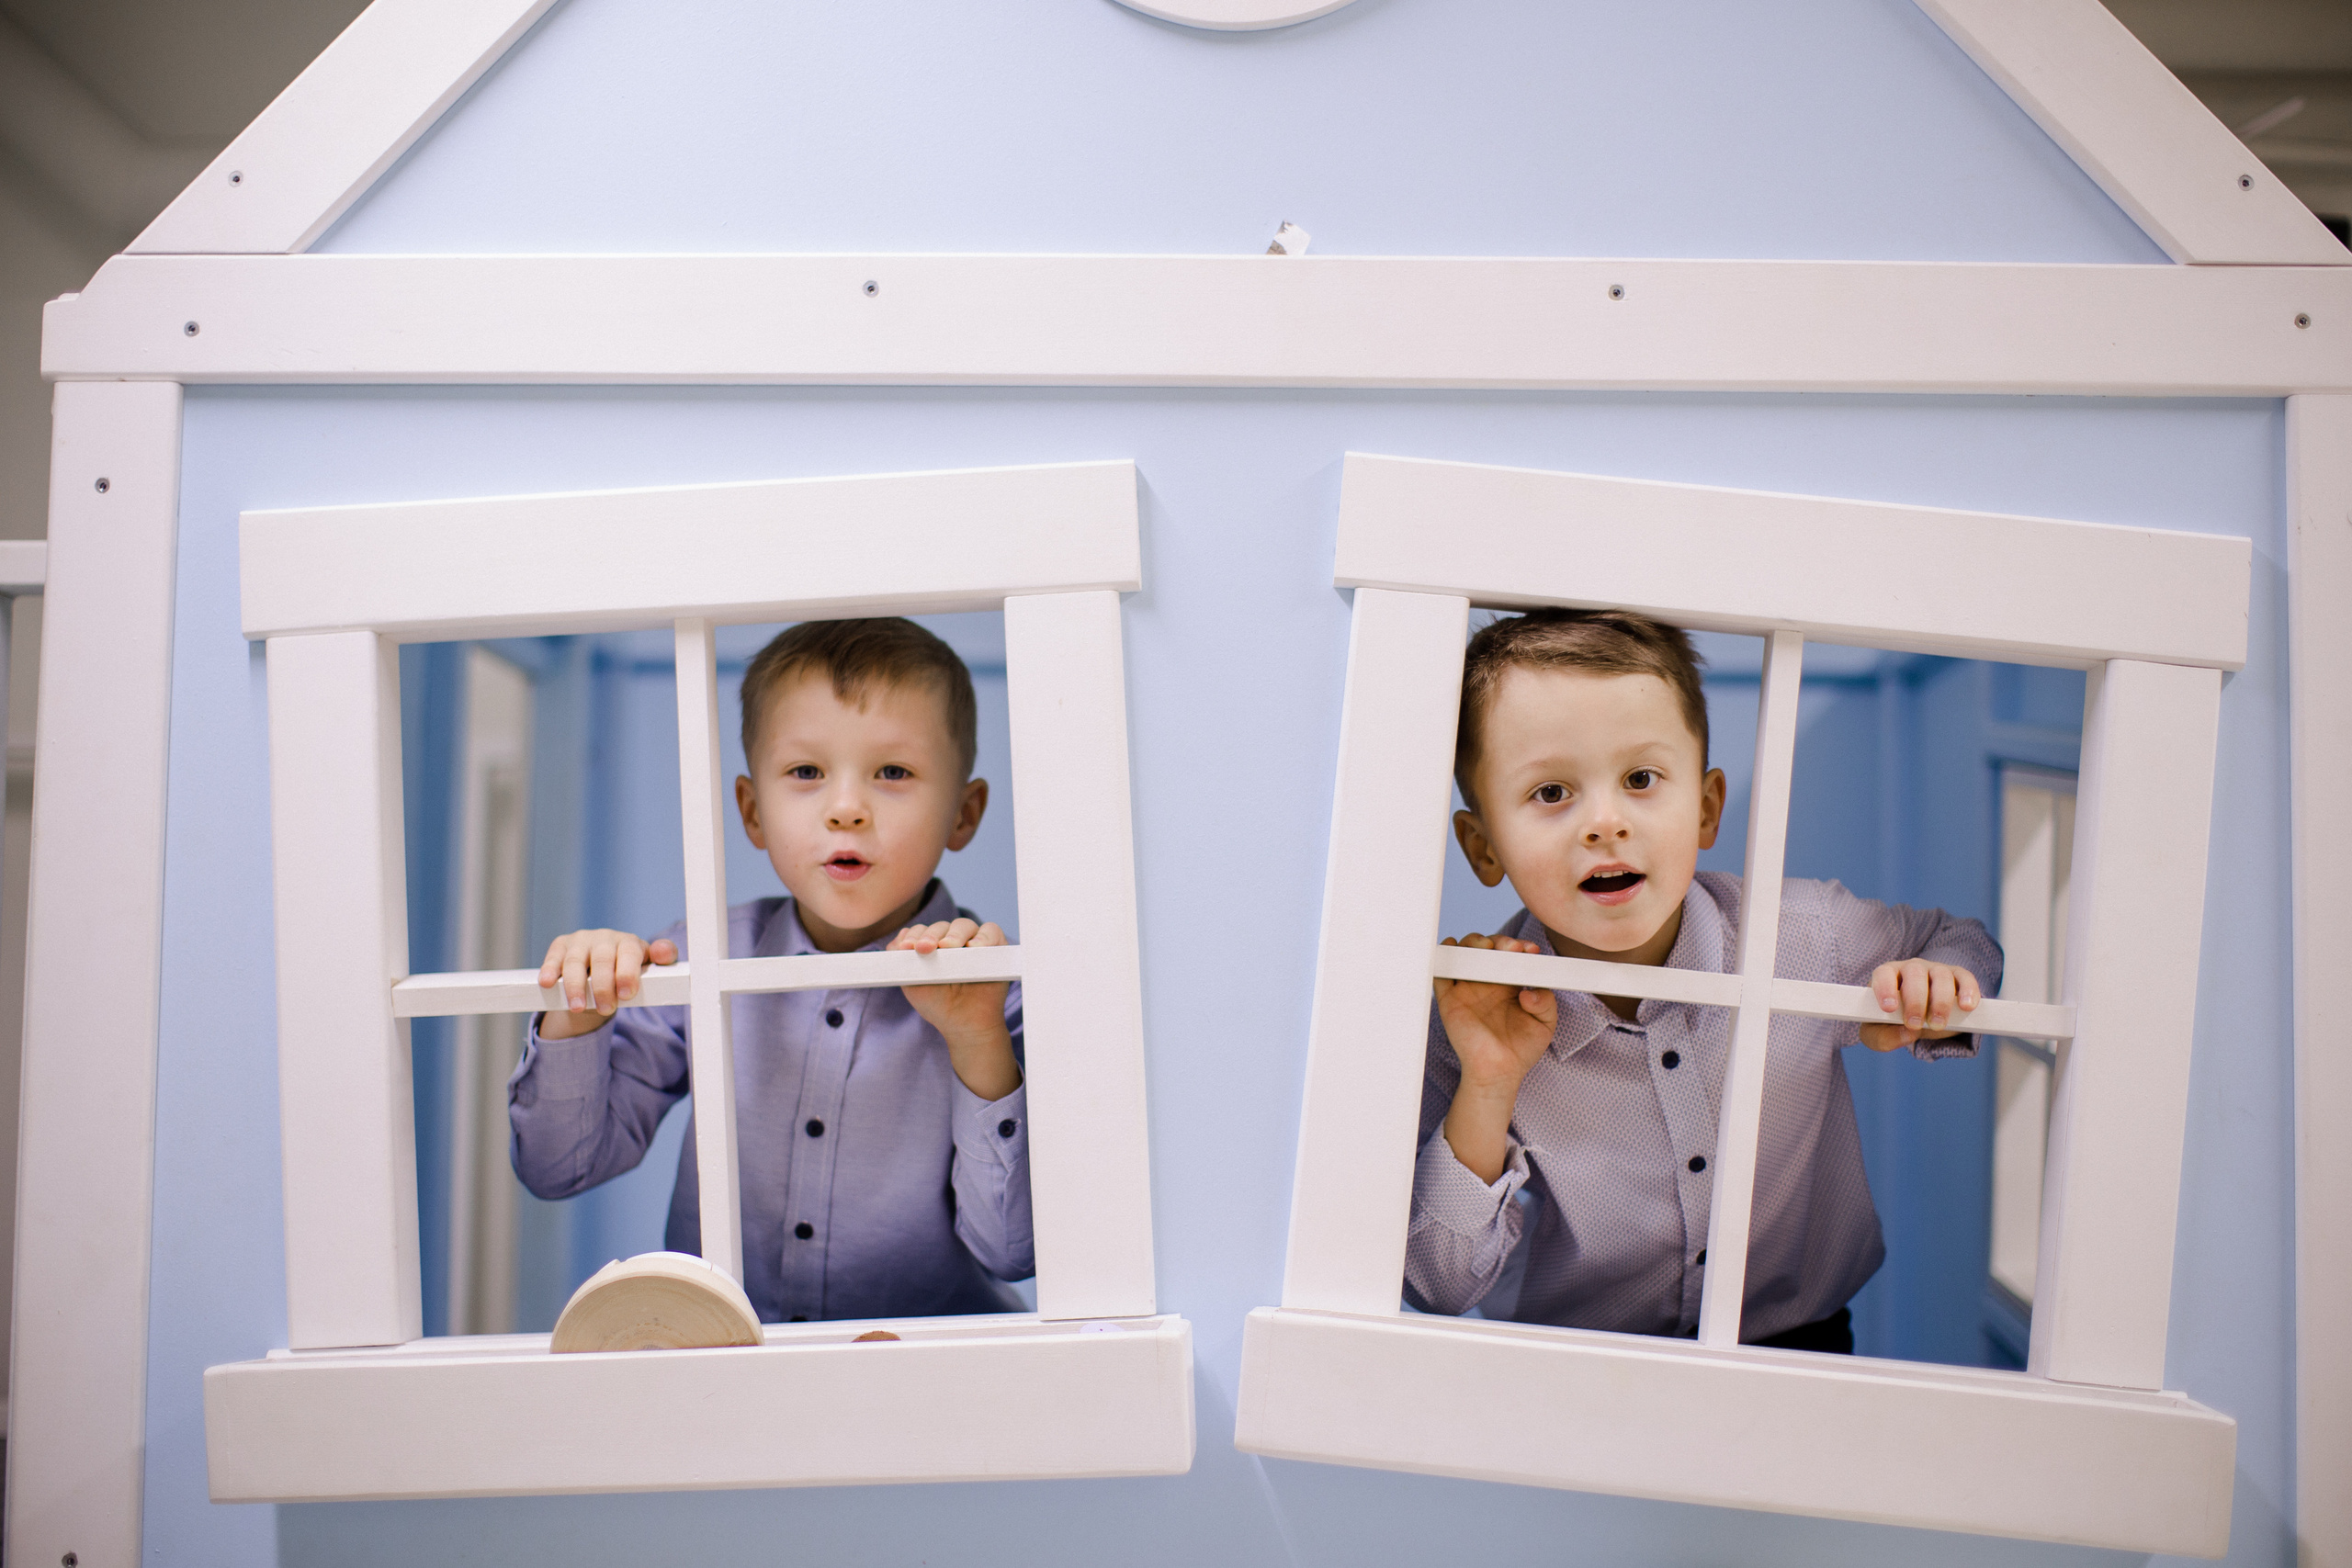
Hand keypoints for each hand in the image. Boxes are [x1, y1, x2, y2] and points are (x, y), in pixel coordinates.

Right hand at [535, 929, 677, 1040]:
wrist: (602, 970)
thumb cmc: (627, 971)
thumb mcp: (647, 967)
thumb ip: (661, 959)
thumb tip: (666, 953)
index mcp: (628, 942)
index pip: (629, 953)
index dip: (628, 973)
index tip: (626, 994)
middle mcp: (604, 938)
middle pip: (602, 960)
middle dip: (603, 986)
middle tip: (606, 1008)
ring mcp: (581, 941)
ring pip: (575, 961)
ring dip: (575, 985)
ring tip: (578, 1007)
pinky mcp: (561, 946)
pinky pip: (554, 958)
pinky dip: (550, 970)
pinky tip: (548, 983)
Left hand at [890, 918, 1019, 1099]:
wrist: (965, 1025)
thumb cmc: (938, 1004)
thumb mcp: (912, 984)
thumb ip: (901, 962)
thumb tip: (898, 938)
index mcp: (932, 946)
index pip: (922, 931)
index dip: (914, 935)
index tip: (908, 948)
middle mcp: (953, 941)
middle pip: (942, 926)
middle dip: (931, 935)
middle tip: (925, 948)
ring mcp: (974, 943)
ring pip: (964, 925)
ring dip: (955, 933)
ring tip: (948, 947)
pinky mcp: (996, 947)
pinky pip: (991, 931)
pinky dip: (984, 936)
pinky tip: (974, 947)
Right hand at [1434, 933, 1558, 1093]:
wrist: (1498, 1073)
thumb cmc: (1521, 1050)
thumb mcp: (1545, 1024)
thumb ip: (1546, 1002)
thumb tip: (1529, 992)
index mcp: (1509, 984)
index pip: (1512, 955)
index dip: (1520, 946)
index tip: (1531, 949)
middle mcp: (1486, 982)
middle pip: (1487, 948)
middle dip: (1499, 940)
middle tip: (1512, 948)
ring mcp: (1466, 989)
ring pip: (1464, 953)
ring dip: (1473, 942)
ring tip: (1486, 946)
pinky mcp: (1449, 1000)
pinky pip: (1441, 973)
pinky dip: (1444, 956)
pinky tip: (1453, 947)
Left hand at [1860, 958, 1981, 1051]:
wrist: (1920, 1021)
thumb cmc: (1893, 1023)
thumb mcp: (1879, 1035)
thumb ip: (1883, 1037)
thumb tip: (1906, 1034)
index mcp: (1887, 976)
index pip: (1883, 973)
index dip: (1885, 988)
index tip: (1889, 1008)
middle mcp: (1911, 968)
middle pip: (1914, 974)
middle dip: (1915, 1001)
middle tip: (1914, 1024)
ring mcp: (1935, 970)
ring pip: (1941, 976)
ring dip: (1941, 1001)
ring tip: (1938, 1024)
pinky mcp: (1958, 977)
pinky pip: (1965, 978)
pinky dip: (1968, 991)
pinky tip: (1966, 1007)